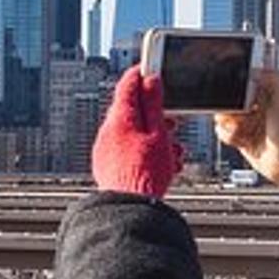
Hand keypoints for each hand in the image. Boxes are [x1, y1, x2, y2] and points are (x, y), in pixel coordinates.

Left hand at [92, 66, 185, 199]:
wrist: (130, 210)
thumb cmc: (143, 175)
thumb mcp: (158, 134)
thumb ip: (154, 105)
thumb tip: (150, 80)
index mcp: (119, 119)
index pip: (127, 85)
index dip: (142, 74)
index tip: (152, 68)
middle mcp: (107, 132)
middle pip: (132, 111)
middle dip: (155, 114)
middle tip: (171, 119)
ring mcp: (106, 150)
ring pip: (133, 133)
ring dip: (155, 136)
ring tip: (172, 148)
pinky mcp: (109, 166)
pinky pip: (128, 150)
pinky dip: (146, 151)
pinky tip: (163, 163)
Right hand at [213, 70, 278, 212]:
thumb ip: (273, 78)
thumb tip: (252, 70)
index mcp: (266, 93)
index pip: (241, 81)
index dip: (235, 87)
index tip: (237, 94)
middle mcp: (255, 106)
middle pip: (228, 98)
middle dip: (229, 106)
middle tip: (240, 114)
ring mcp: (247, 122)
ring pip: (222, 115)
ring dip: (228, 123)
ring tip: (241, 130)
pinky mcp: (240, 137)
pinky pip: (222, 131)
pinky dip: (227, 135)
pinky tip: (240, 139)